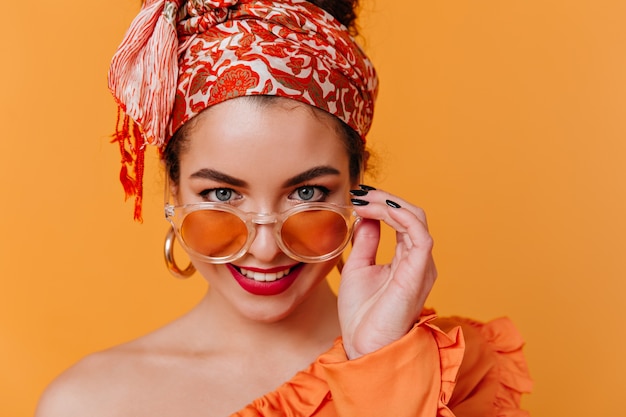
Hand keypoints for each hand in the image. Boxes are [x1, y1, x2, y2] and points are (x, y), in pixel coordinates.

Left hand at [338, 187, 437, 358]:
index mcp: (406, 258)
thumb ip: (365, 241)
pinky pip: (418, 233)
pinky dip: (399, 216)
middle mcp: (418, 260)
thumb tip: (365, 215)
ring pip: (415, 218)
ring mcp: (421, 265)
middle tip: (359, 192)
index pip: (401, 219)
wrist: (364, 344)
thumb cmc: (362, 313)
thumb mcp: (358, 267)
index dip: (380, 203)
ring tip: (362, 200)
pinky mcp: (419, 271)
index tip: (357, 196)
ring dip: (387, 204)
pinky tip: (377, 211)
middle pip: (410, 214)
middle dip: (383, 199)